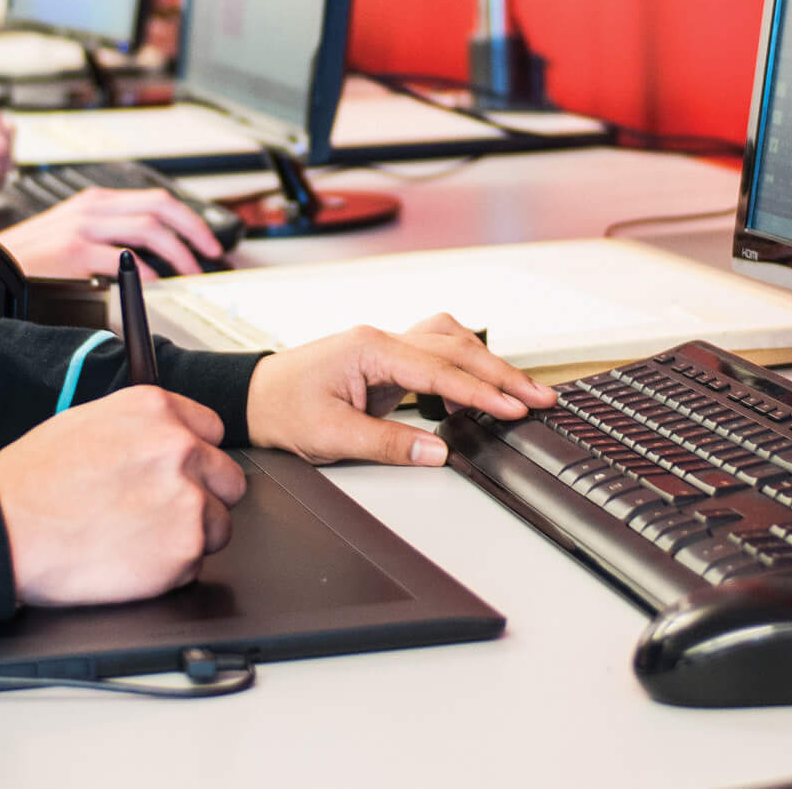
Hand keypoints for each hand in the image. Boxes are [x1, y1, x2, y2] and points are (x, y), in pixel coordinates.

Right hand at [0, 188, 224, 277]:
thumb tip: (153, 252)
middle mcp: (94, 207)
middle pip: (161, 208)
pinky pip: (121, 259)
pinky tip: (153, 283)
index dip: (189, 219)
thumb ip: (110, 231)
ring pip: (148, 229)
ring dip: (177, 253)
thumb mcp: (75, 229)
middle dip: (194, 231)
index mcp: (97, 199)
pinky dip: (144, 271)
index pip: (157, 199)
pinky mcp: (74, 252)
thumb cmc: (34, 252)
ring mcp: (84, 227)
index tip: (206, 241)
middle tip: (210, 254)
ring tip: (188, 272)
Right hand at [0, 385, 246, 605]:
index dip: (195, 459)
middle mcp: (179, 448)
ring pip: (217, 525)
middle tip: (158, 515)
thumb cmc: (29, 482)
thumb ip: (138, 430)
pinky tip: (129, 560)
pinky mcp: (183, 549)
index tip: (180, 475)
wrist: (4, 531)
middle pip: (227, 480)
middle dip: (201, 499)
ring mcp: (186, 499)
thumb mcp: (85, 424)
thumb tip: (164, 440)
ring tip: (135, 540)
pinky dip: (169, 570)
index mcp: (155, 410)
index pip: (213, 431)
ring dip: (186, 537)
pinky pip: (195, 564)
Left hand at [245, 313, 553, 465]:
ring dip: (486, 364)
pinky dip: (463, 368)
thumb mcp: (332, 436)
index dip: (481, 391)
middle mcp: (382, 339)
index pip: (439, 370)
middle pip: (456, 347)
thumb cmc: (283, 410)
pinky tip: (475, 395)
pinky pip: (436, 353)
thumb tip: (436, 453)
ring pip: (451, 342)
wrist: (253, 397)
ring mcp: (385, 345)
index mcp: (370, 349)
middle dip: (500, 373)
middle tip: (538, 398)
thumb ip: (388, 444)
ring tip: (519, 392)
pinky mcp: (386, 359)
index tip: (514, 408)